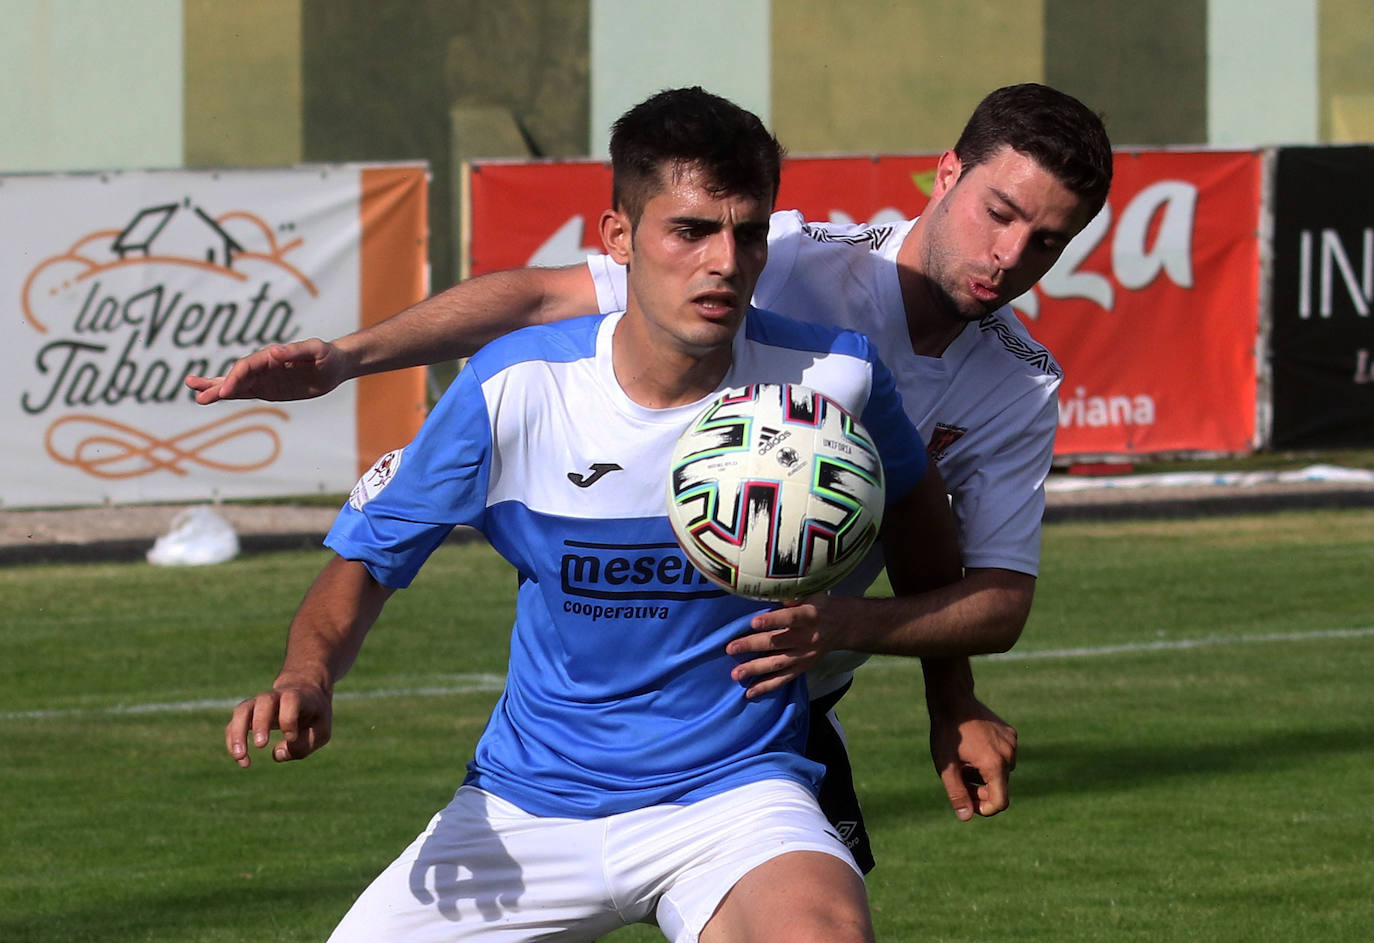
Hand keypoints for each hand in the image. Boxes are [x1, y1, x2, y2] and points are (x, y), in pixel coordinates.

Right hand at [185, 338, 350, 403]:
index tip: (226, 391)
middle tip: (193, 388)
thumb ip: (295, 351)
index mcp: (272, 356)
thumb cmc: (326, 354)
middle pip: (236, 375)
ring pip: (237, 385)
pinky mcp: (270, 389)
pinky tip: (216, 397)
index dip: (235, 377)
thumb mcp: (315, 350)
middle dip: (216, 383)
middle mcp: (264, 366)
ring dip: (217, 390)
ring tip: (197, 397)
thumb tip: (273, 351)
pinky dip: (232, 395)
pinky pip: (247, 393)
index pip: (247, 366)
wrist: (336, 365)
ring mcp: (265, 378)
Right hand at [224, 682, 332, 767]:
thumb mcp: (321, 730)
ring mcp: (259, 704)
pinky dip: (233, 742)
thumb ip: (305, 744)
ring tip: (240, 757)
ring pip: (242, 711)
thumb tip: (277, 754)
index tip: (291, 737)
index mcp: (298, 696)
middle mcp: (276, 697)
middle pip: (263, 702)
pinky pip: (234, 724)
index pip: (291, 700)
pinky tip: (242, 761)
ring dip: (237, 734)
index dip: (288, 719)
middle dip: (260, 723)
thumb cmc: (315, 714)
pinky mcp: (248, 714)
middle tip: (261, 745)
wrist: (304, 690)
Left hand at [725, 596, 864, 697]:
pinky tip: (750, 692)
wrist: (844, 625)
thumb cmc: (819, 605)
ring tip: (736, 674)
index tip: (753, 622)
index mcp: (809, 615)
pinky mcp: (803, 667)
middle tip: (730, 648)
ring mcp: (804, 655)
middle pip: (777, 643)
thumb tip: (770, 590)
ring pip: (778, 664)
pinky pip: (784, 680)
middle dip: (752, 646)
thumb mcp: (811, 594)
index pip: (790, 618)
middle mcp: (807, 637)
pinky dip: (767, 687)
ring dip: (755, 669)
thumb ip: (792, 596)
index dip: (772, 621)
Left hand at [928, 697, 1016, 820]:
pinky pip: (1004, 755)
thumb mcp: (946, 766)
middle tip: (959, 779)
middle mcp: (1009, 754)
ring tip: (965, 761)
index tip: (969, 803)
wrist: (953, 700)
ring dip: (985, 774)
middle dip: (981, 790)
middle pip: (1000, 787)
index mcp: (995, 765)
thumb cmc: (947, 733)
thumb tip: (966, 816)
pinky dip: (991, 759)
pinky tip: (974, 748)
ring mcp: (1012, 742)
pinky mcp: (1011, 733)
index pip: (1000, 802)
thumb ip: (957, 793)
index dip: (985, 809)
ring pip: (1002, 771)